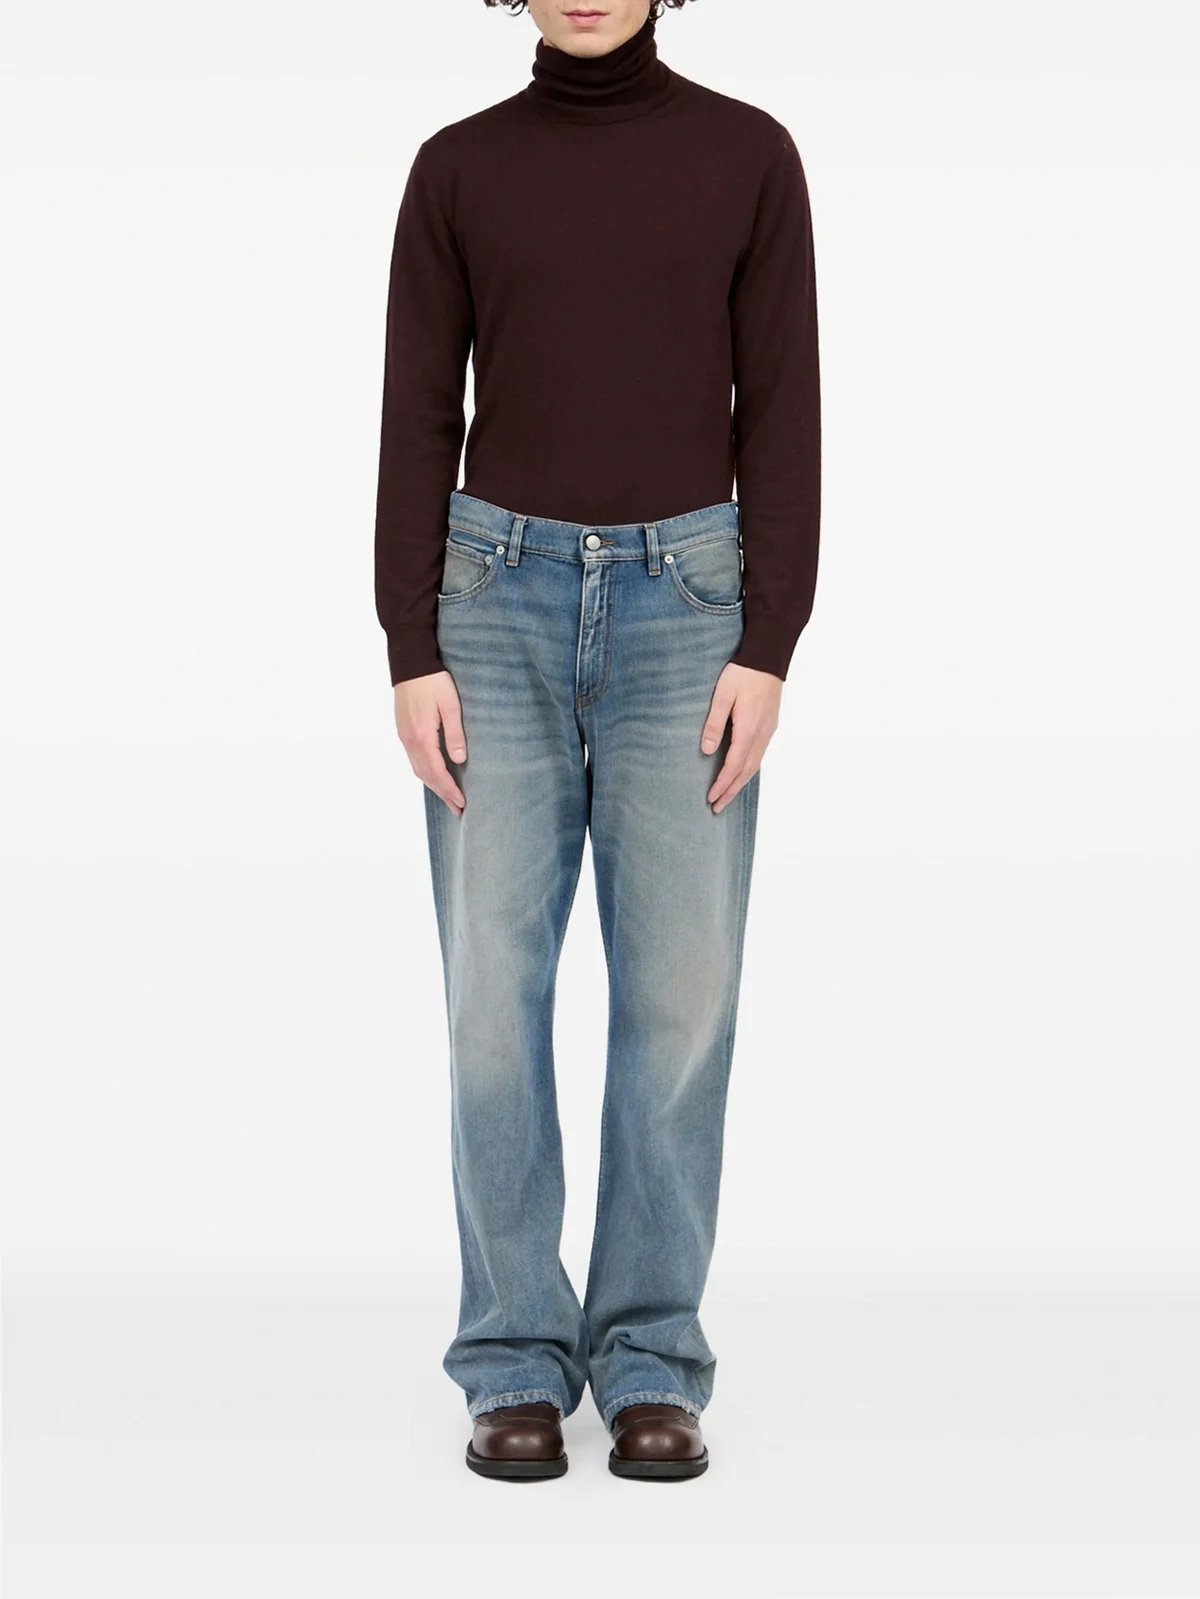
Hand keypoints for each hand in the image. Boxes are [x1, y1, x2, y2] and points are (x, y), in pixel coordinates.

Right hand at [393, 670, 466, 816]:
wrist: (410, 664)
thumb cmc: (433, 681)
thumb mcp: (451, 705)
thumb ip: (455, 733)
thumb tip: (459, 760)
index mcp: (422, 736)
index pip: (437, 771)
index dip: (449, 789)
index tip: (462, 803)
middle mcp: (410, 740)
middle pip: (426, 775)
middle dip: (442, 794)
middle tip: (458, 809)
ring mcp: (404, 736)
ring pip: (418, 769)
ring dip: (433, 785)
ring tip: (448, 797)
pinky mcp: (403, 731)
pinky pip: (414, 759)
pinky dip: (425, 773)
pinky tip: (434, 775)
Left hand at [701, 662, 782, 813]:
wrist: (768, 658)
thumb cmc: (742, 673)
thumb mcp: (722, 695)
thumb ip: (714, 723)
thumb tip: (706, 751)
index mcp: (748, 728)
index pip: (734, 765)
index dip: (722, 783)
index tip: (710, 797)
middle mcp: (762, 734)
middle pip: (746, 771)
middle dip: (731, 791)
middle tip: (717, 807)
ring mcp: (768, 731)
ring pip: (754, 765)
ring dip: (740, 783)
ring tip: (727, 796)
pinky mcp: (770, 726)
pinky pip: (759, 755)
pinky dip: (748, 770)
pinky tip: (741, 774)